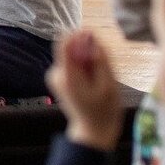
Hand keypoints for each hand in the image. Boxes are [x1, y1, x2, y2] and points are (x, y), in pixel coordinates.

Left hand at [49, 30, 122, 150]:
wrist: (93, 130)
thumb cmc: (104, 110)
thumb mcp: (109, 85)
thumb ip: (100, 60)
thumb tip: (93, 39)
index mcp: (67, 76)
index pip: (64, 44)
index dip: (78, 35)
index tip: (93, 35)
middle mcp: (56, 74)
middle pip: (70, 48)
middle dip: (87, 51)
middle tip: (104, 68)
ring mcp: (56, 76)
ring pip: (73, 55)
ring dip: (88, 60)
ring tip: (100, 78)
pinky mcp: (60, 78)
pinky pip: (73, 63)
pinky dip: (85, 66)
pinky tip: (94, 80)